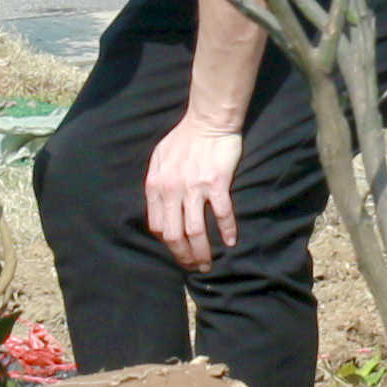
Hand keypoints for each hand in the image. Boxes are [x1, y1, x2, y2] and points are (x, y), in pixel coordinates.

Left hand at [144, 119, 244, 273]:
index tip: (178, 251)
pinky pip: (222, 214)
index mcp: (156, 186)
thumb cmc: (183, 138)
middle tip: (194, 267)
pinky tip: (230, 242)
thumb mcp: (159, 159)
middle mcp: (172, 190)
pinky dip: (227, 231)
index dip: (167, 244)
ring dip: (202, 252)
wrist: (208, 119)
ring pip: (196, 231)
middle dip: (184, 256)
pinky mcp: (216, 183)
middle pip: (174, 235)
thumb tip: (160, 208)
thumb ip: (156, 184)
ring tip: (209, 264)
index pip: (157, 226)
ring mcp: (194, 188)